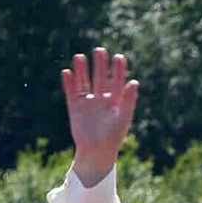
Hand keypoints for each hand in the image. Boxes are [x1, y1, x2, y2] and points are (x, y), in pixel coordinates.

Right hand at [61, 47, 138, 187]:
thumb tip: (134, 81)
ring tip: (79, 57)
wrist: (96, 152)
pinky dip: (68, 83)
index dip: (117, 69)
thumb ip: (129, 100)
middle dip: (99, 65)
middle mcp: (101, 99)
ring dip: (81, 70)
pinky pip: (71, 93)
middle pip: (99, 77)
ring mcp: (87, 103)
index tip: (118, 57)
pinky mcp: (75, 108)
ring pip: (84, 82)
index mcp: (115, 100)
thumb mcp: (123, 117)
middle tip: (99, 50)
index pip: (116, 81)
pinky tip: (66, 72)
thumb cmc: (113, 137)